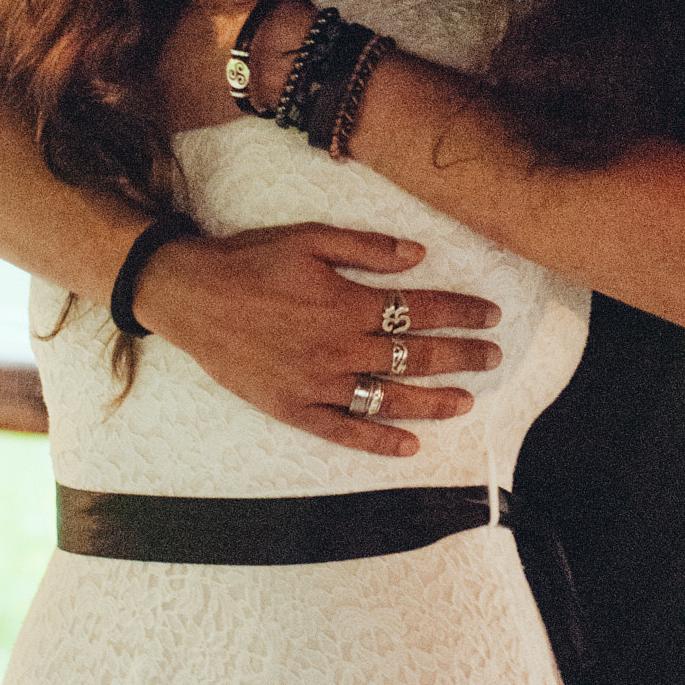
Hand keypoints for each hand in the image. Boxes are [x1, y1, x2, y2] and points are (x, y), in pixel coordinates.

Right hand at [135, 222, 500, 456]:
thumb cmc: (251, 261)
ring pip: (389, 398)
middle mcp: (338, 347)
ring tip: (466, 402)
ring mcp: (317, 383)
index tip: (489, 314)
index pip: (420, 309)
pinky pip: (345, 432)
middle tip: (493, 356)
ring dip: (433, 401)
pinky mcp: (293, 409)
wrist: (191, 295)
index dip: (461, 312)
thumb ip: (367, 249)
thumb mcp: (310, 238)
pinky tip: (410, 446)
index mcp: (346, 303)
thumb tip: (419, 256)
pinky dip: (379, 442)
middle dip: (462, 356)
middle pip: (415, 355)